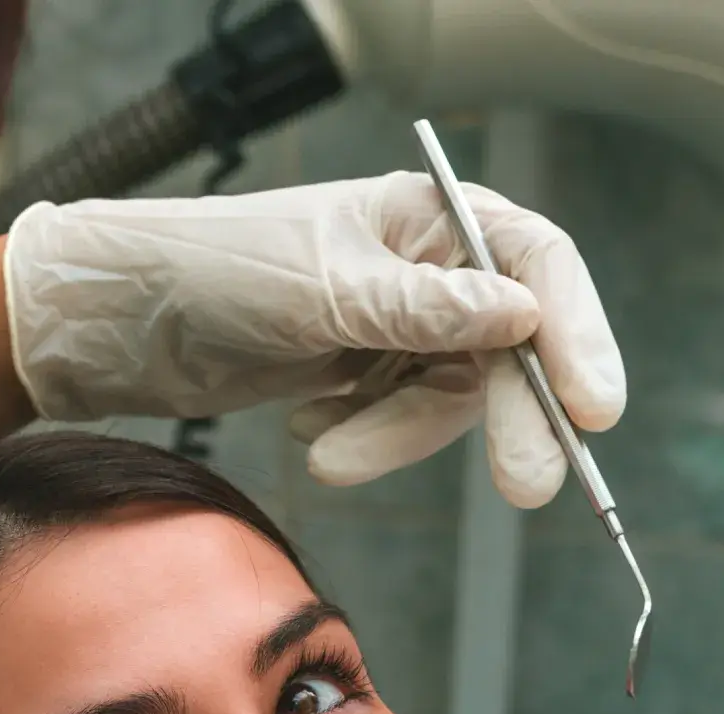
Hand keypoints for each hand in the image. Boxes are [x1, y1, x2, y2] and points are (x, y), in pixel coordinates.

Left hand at [2, 171, 625, 507]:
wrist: (129, 322)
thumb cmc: (219, 271)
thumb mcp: (325, 291)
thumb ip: (423, 310)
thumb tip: (522, 315)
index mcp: (429, 215)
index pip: (537, 266)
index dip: (576, 336)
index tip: (594, 409)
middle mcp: (429, 267)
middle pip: (510, 348)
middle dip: (513, 419)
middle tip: (529, 489)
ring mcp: (400, 327)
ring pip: (448, 402)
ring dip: (394, 439)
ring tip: (324, 457)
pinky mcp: (366, 377)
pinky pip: (398, 424)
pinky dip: (361, 439)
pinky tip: (306, 425)